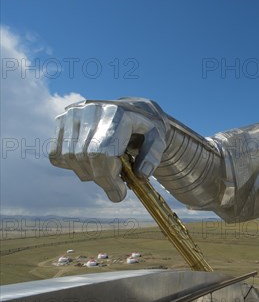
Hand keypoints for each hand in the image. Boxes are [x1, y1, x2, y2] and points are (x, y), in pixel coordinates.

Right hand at [49, 98, 169, 201]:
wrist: (133, 109)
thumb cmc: (146, 128)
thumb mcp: (159, 139)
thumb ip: (153, 156)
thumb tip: (141, 174)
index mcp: (116, 113)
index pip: (101, 153)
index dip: (107, 178)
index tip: (119, 193)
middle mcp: (90, 110)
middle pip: (84, 157)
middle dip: (100, 178)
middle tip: (115, 185)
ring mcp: (73, 113)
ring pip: (68, 158)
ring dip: (87, 173)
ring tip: (105, 170)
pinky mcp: (62, 120)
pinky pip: (56, 155)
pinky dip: (71, 166)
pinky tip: (90, 161)